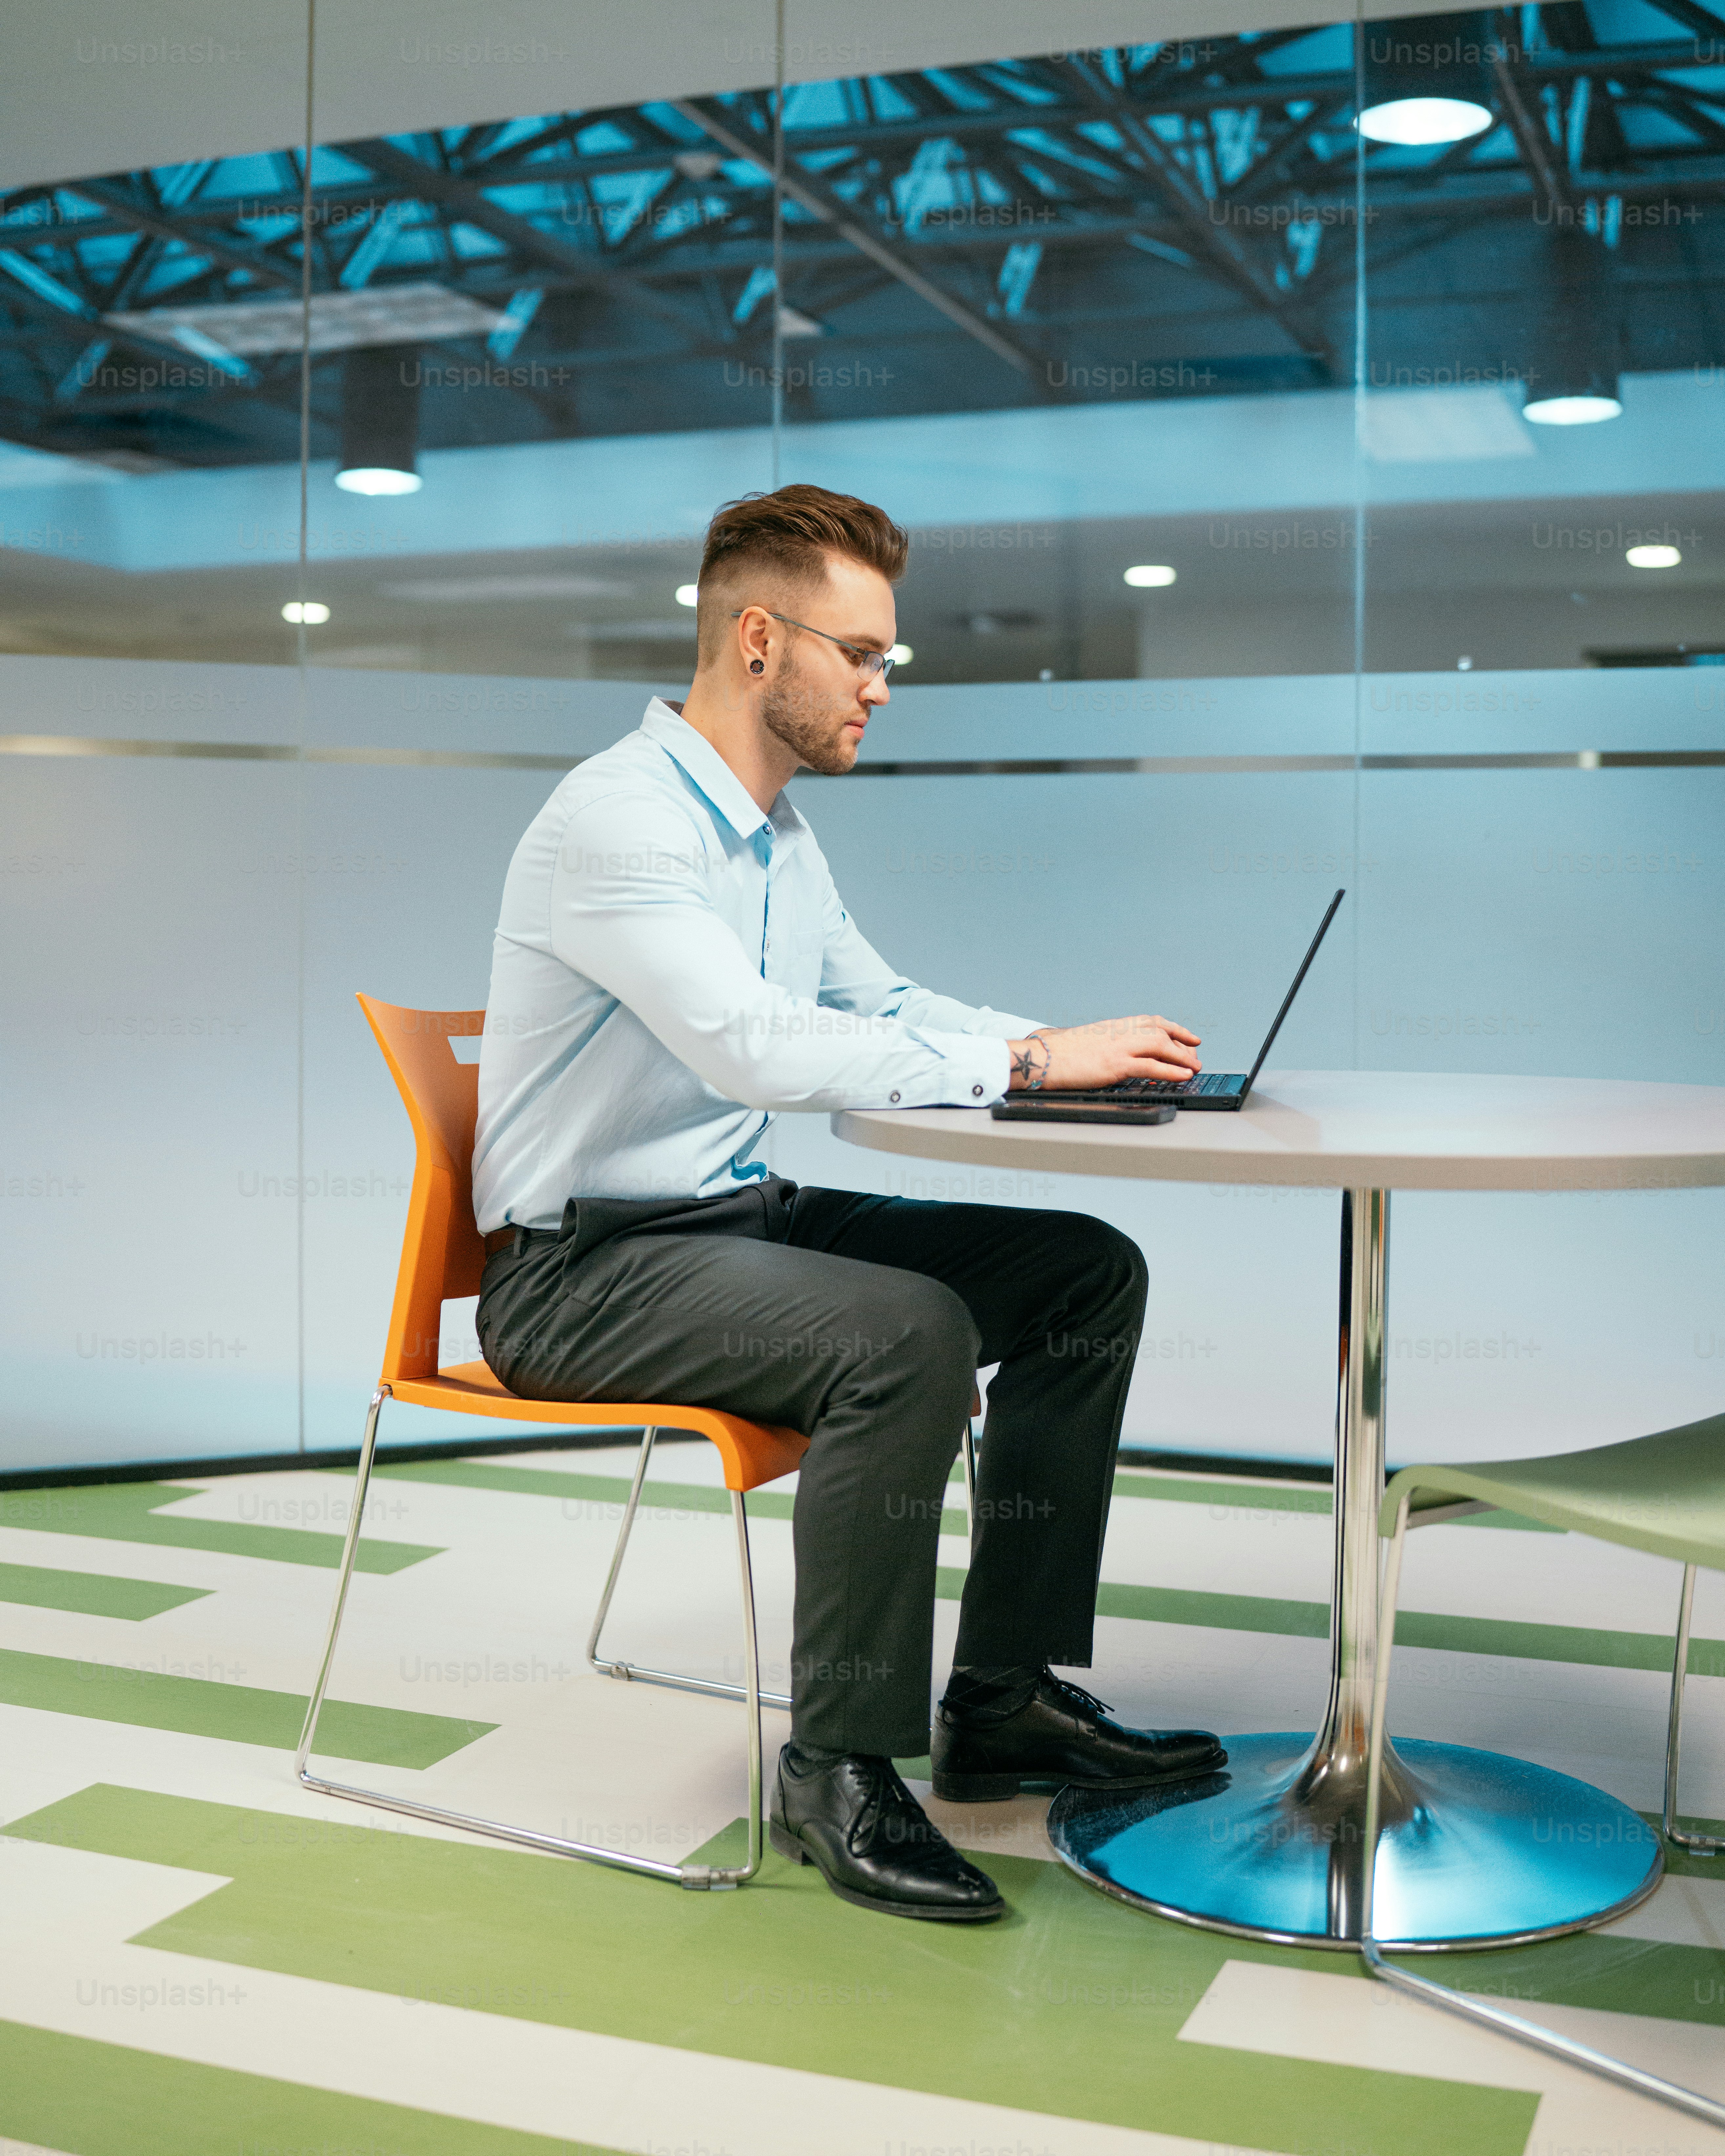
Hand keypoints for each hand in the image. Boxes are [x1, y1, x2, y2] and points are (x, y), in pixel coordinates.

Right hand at [1006, 1015, 1200, 1090]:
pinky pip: (1150, 1066)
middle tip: (1196, 1058)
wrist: (1040, 1057)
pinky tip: (1182, 1077)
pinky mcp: (1115, 1065)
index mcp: (1113, 1026)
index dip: (1174, 1029)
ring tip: (1196, 1068)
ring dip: (1182, 1057)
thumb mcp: (1087, 1042)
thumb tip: (1114, 1053)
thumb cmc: (1058, 1054)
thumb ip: (1104, 1044)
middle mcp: (1119, 1032)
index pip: (1152, 1021)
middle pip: (1161, 1031)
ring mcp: (1118, 1047)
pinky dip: (1171, 1071)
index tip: (1188, 1037)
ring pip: (1160, 1045)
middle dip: (1183, 1044)